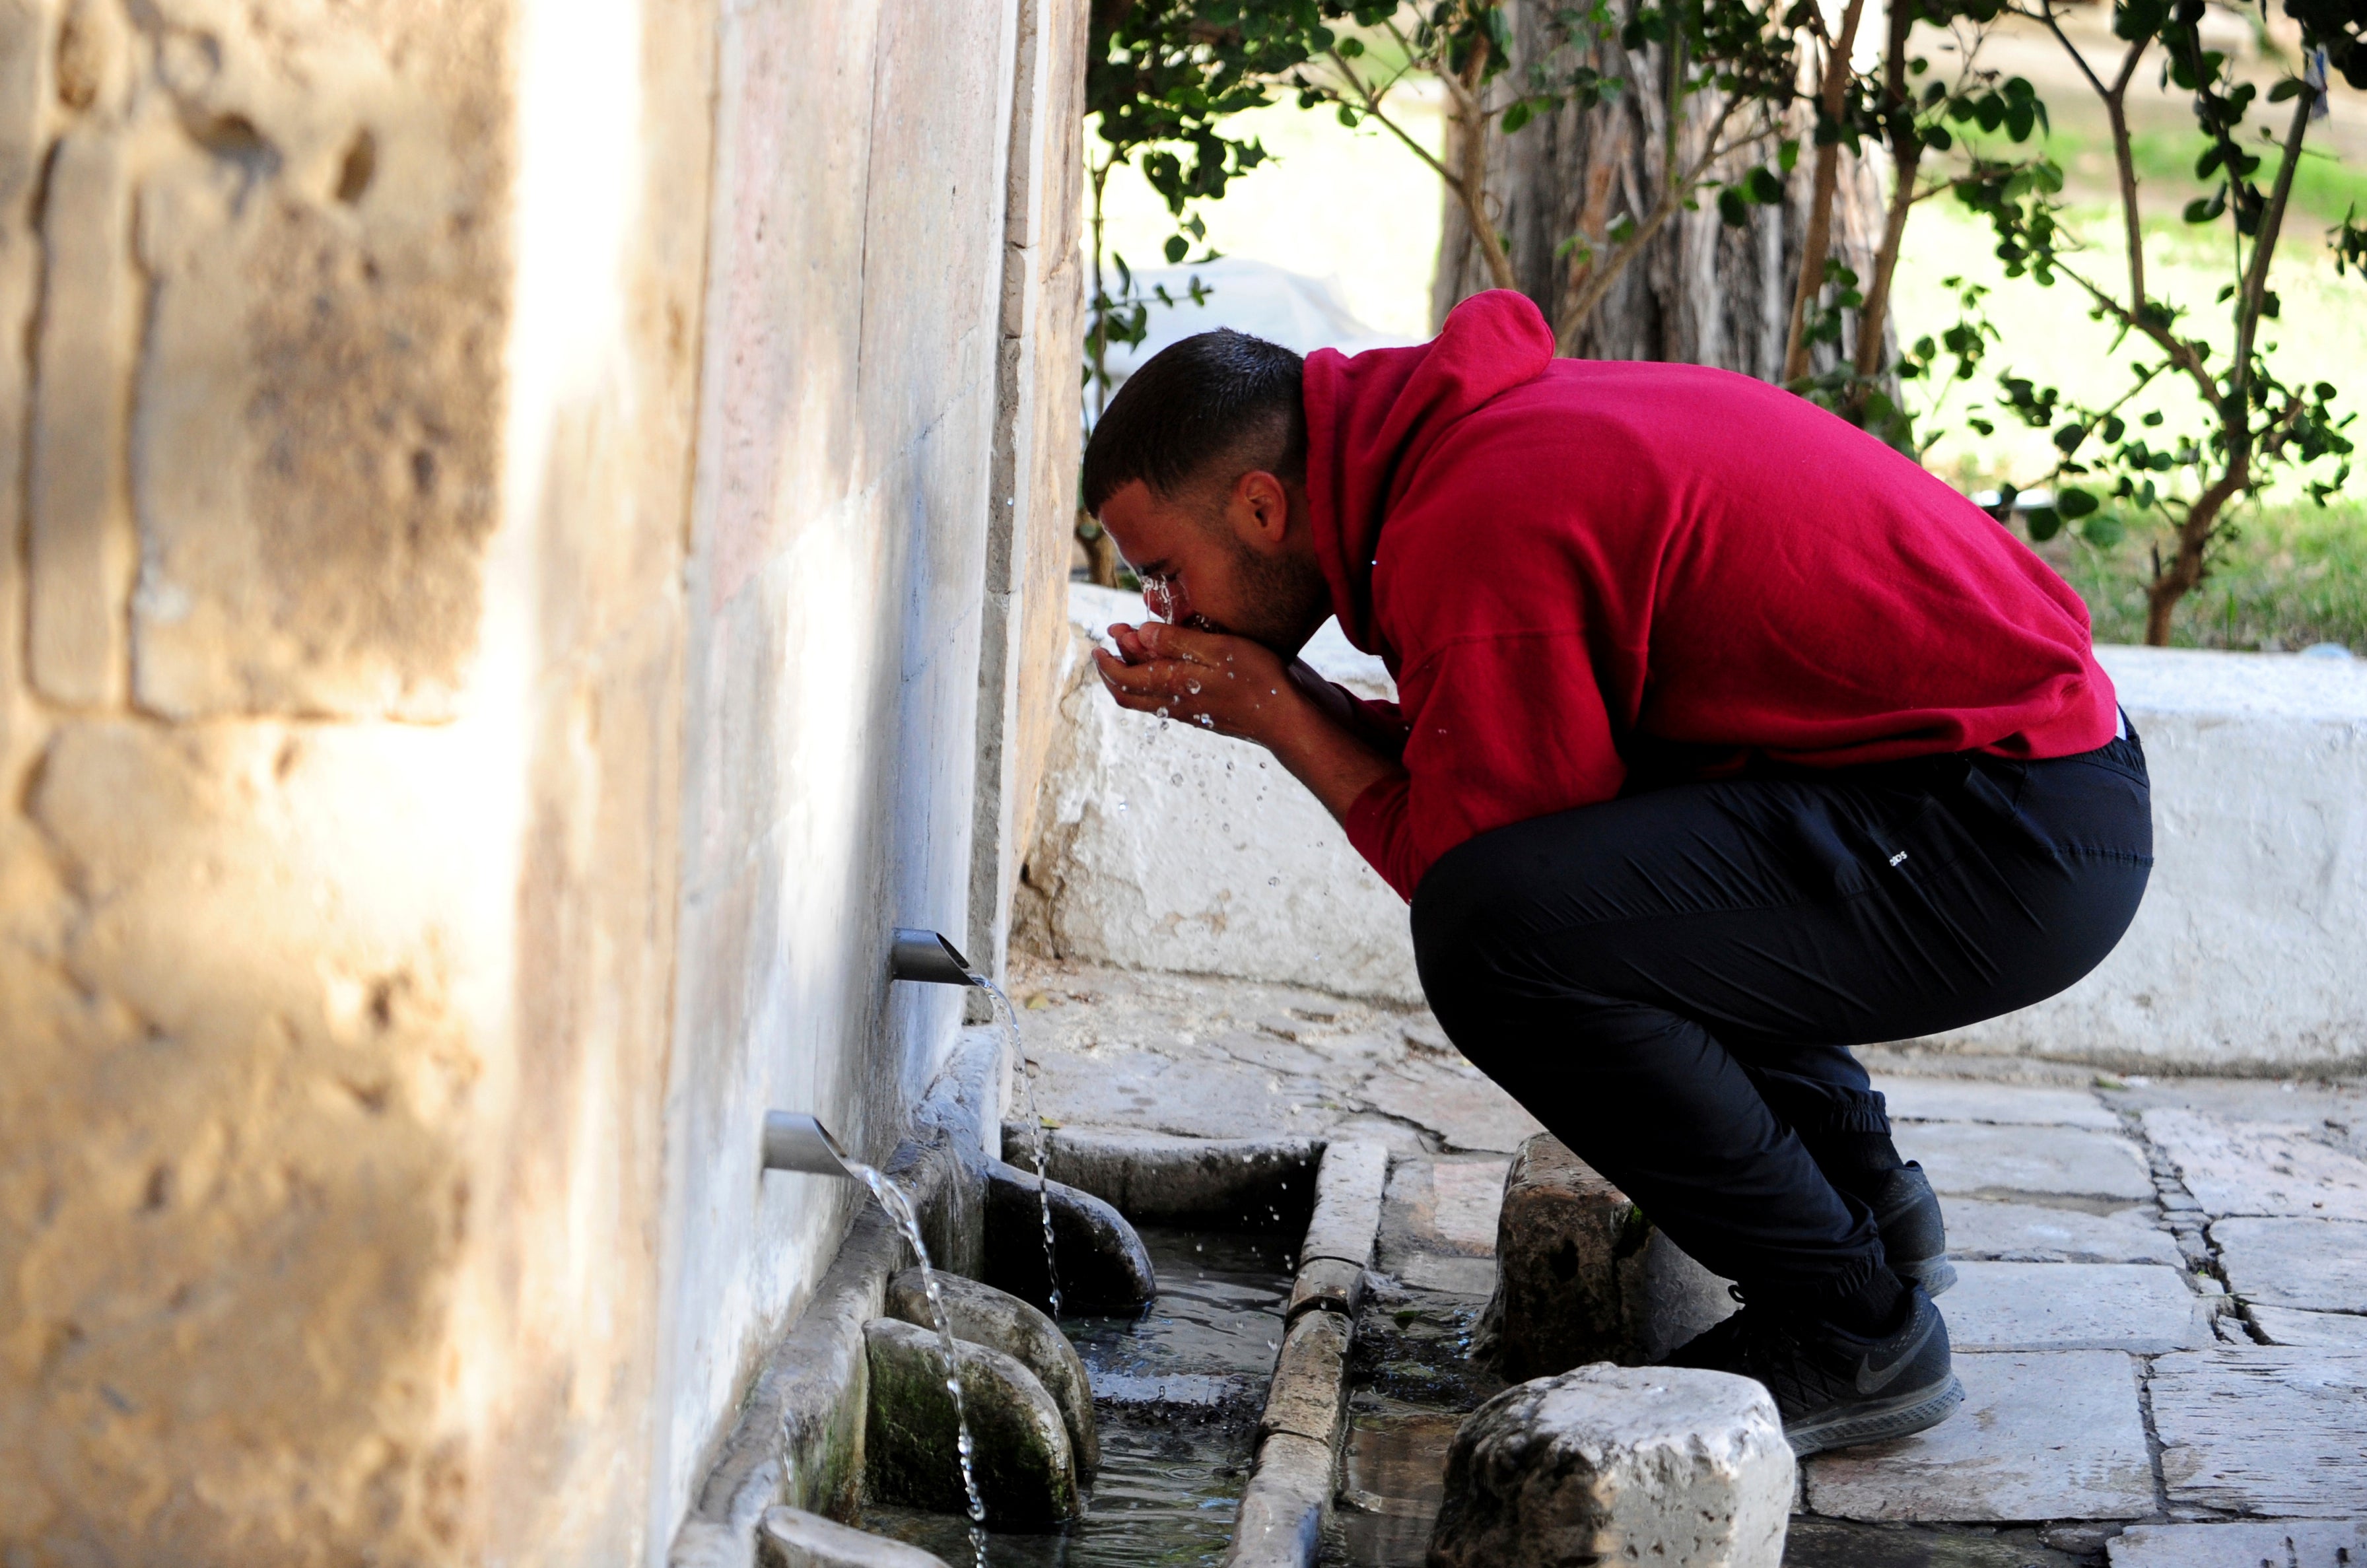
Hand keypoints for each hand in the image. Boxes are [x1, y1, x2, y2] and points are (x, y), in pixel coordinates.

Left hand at [1092, 621, 1305, 745]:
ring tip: (1135, 649)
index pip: (1125, 679)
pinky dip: (1156, 683)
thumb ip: (1177, 640)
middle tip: (1109, 646)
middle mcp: (1176, 704)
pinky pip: (1167, 702)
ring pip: (1147, 700)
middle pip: (1129, 696)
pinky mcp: (1206, 714)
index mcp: (1174, 686)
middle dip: (1113, 671)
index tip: (1099, 644)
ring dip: (1134, 676)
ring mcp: (1191, 712)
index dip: (1107, 663)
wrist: (1286, 719)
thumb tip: (1140, 633)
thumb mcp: (1217, 648)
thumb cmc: (1257, 679)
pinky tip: (1168, 665)